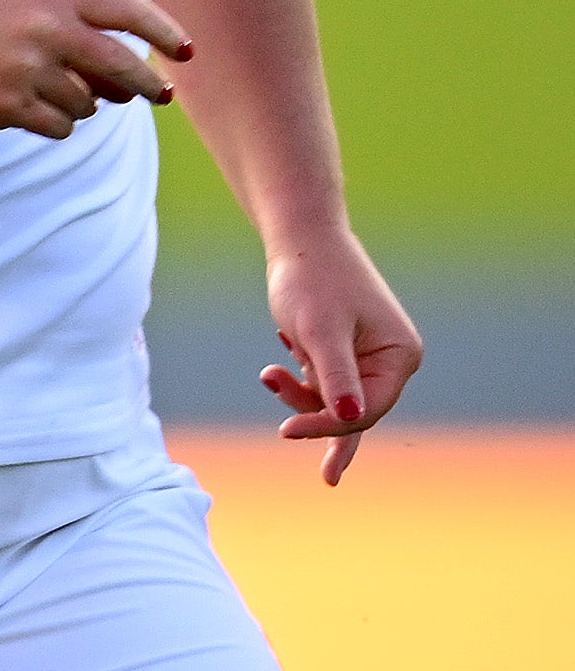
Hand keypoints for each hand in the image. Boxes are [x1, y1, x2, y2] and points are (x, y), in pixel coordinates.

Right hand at [0, 0, 185, 137]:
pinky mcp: (11, 105)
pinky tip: (29, 109)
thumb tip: (130, 78)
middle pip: (123, 65)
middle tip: (157, 96)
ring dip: (81, 103)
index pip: (129, 12)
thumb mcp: (25, 2)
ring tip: (47, 91)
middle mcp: (47, 30)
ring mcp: (29, 69)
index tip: (185, 53)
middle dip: (147, 85)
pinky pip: (60, 126)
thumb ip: (77, 24)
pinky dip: (55, 123)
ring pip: (89, 102)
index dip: (164, 32)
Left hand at [251, 229, 421, 486]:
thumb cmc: (312, 280)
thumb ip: (335, 375)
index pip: (367, 411)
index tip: (286, 430)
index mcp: (399, 356)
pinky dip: (300, 386)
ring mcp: (369, 358)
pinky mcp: (345, 353)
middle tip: (272, 388)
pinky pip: (326, 388)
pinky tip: (278, 373)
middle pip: (351, 411)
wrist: (301, 241)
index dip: (328, 424)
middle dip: (310, 406)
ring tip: (270, 370)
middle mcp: (392, 360)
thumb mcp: (320, 330)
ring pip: (333, 401)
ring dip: (299, 392)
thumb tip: (351, 416)